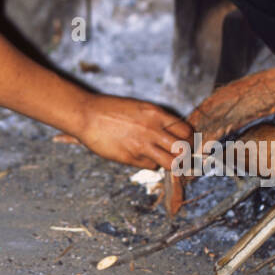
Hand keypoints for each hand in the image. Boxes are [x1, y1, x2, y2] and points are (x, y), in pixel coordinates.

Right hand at [54, 95, 192, 169]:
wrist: (86, 115)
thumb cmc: (109, 110)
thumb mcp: (138, 108)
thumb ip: (155, 120)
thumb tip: (171, 133)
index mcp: (156, 114)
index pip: (186, 130)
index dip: (188, 139)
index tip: (185, 143)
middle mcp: (153, 129)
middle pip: (184, 149)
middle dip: (185, 155)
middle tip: (181, 157)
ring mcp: (143, 145)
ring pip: (172, 163)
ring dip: (171, 164)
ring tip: (166, 161)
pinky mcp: (132, 158)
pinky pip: (151, 166)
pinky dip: (150, 164)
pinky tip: (142, 157)